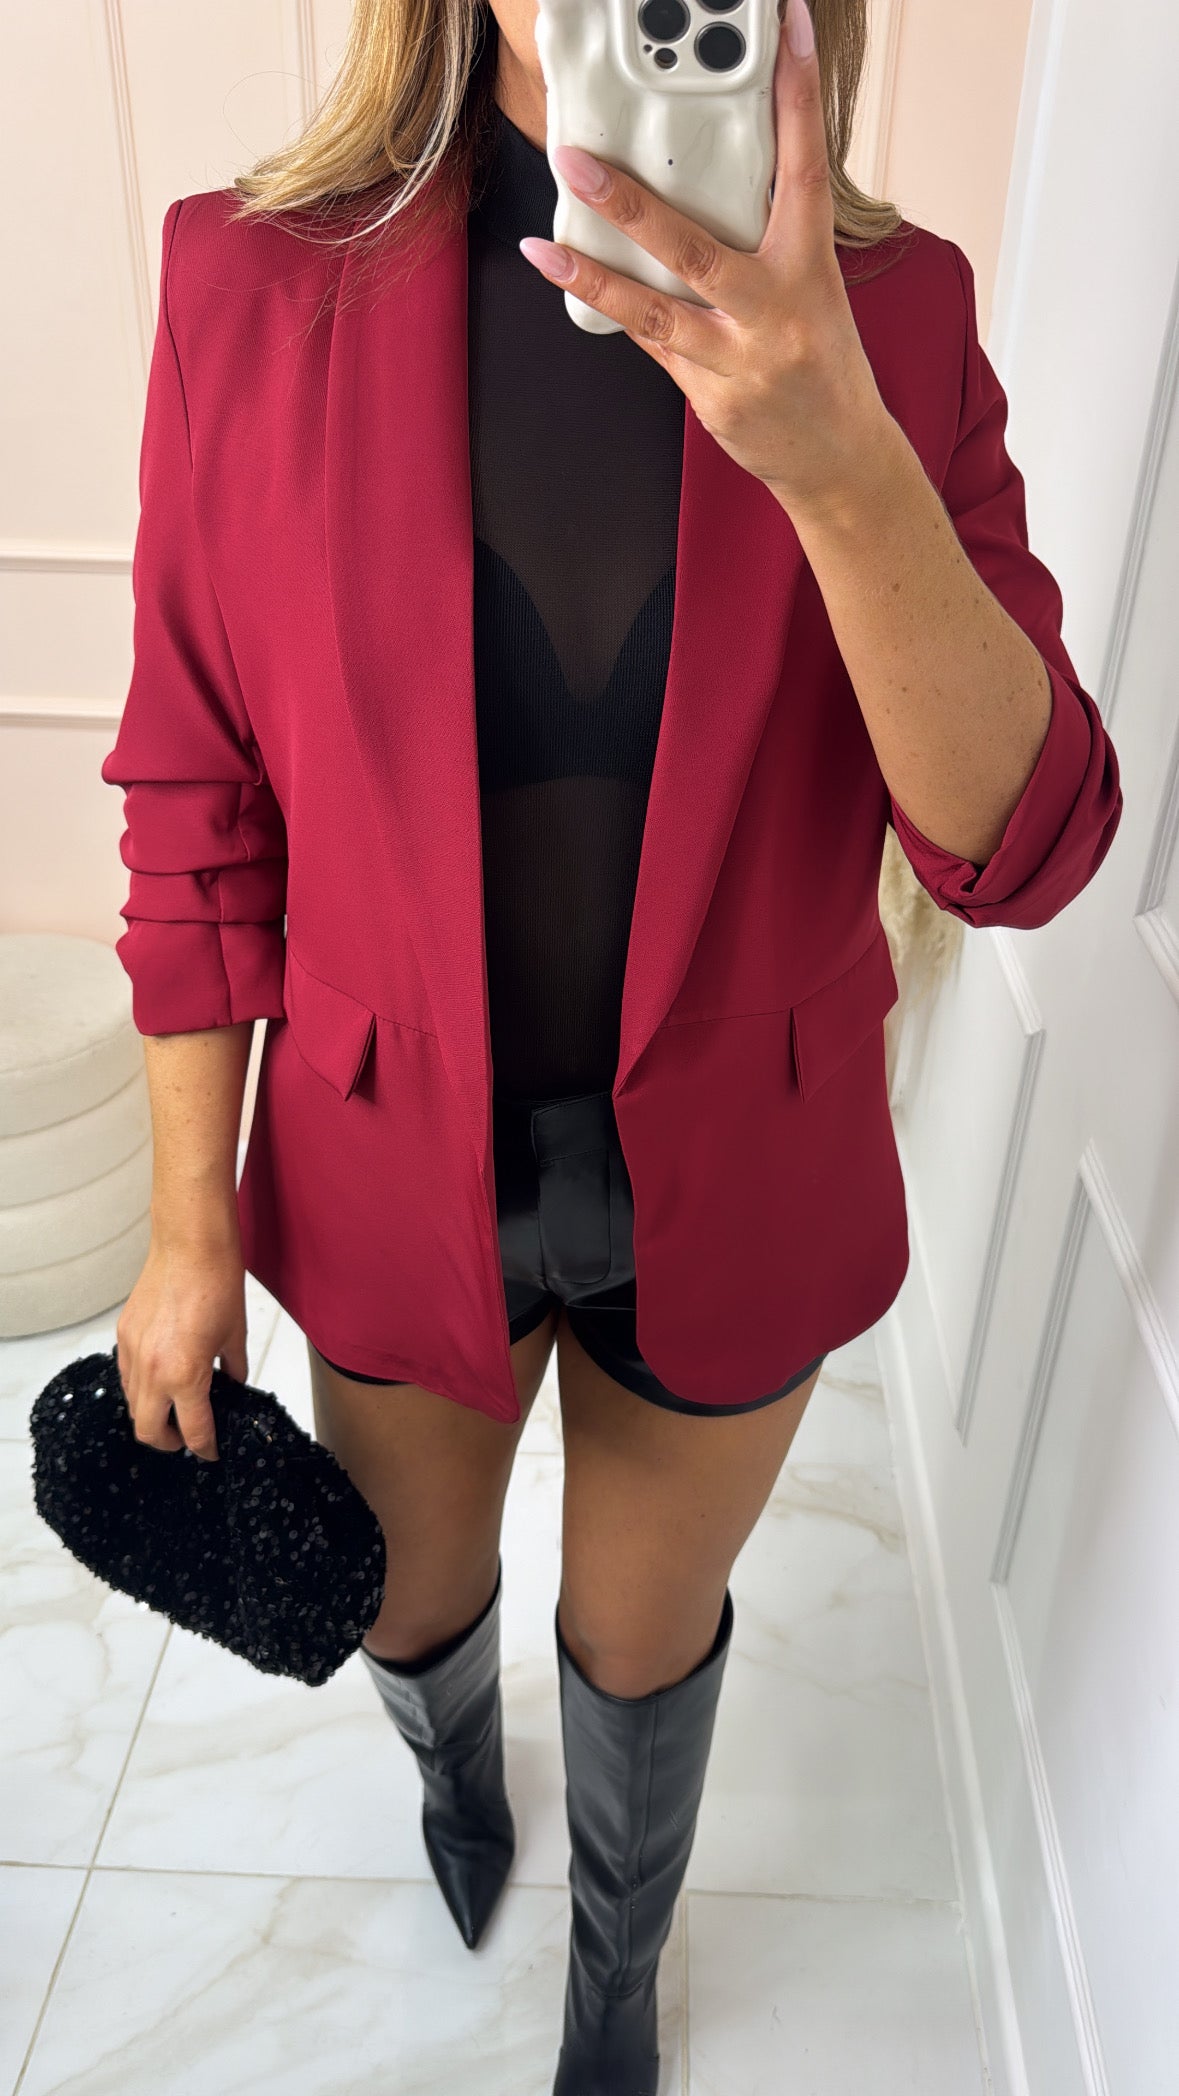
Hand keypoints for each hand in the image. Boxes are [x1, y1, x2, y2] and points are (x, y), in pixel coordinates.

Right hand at [114, 1228, 247, 1462]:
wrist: (190, 1245)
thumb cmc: (219, 1285)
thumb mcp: (236, 1336)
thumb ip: (234, 1370)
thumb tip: (233, 1386)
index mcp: (185, 1376)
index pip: (193, 1431)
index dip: (204, 1448)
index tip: (211, 1452)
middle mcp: (152, 1371)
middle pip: (149, 1431)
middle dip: (169, 1443)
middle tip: (187, 1439)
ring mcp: (132, 1353)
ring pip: (133, 1404)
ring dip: (152, 1414)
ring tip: (174, 1408)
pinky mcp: (123, 1335)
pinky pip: (126, 1375)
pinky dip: (141, 1387)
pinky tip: (160, 1378)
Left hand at [519, 0, 890, 520]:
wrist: (838, 458)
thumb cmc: (824, 363)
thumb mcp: (811, 289)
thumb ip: (762, 243)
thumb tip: (699, 188)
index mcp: (810, 269)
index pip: (804, 169)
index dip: (795, 97)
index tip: (782, 30)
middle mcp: (775, 313)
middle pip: (696, 249)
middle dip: (631, 205)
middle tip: (578, 162)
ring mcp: (739, 361)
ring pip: (654, 311)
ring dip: (593, 275)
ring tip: (543, 245)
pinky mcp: (711, 399)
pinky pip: (653, 347)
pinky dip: (618, 312)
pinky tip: (577, 282)